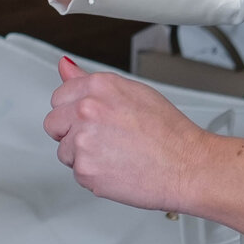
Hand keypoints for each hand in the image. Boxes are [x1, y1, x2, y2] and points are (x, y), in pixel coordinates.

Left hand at [43, 58, 202, 213]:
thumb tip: (65, 67)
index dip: (75, 111)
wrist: (189, 167)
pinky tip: (118, 169)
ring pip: (65, 151)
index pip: (60, 96)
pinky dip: (94, 176)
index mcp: (98, 86)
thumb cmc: (170, 133)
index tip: (89, 120)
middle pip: (54, 123)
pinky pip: (77, 174)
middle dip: (72, 133)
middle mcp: (86, 109)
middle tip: (104, 140)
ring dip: (83, 156)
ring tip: (116, 155)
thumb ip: (91, 81)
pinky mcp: (85, 169)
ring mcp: (83, 140)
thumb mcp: (134, 92)